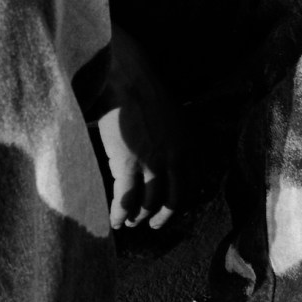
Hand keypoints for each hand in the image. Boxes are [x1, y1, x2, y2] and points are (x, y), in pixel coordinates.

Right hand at [93, 28, 189, 230]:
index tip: (167, 209)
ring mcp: (152, 164)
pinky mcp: (128, 164)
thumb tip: (163, 160)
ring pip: (147, 204)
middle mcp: (175, 159)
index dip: (177, 204)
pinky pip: (125, 199)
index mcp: (188, 147)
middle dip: (160, 217)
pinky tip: (114, 221)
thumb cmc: (143, 93)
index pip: (188, 187)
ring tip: (127, 222)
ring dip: (137, 217)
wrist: (126, 77)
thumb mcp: (172, 119)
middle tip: (150, 224)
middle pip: (171, 202)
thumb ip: (172, 142)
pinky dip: (120, 214)